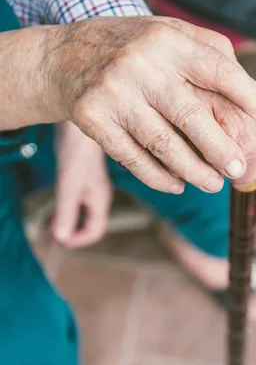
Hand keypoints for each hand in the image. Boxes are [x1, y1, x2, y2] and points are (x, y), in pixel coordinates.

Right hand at [39, 16, 255, 192]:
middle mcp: (141, 64)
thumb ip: (222, 69)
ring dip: (194, 172)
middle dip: (221, 150)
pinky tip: (177, 184)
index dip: (245, 93)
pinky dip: (160, 177)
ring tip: (213, 184)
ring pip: (163, 144)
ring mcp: (114, 92)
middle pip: (191, 115)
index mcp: (169, 40)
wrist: (63, 57)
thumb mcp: (177, 42)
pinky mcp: (93, 118)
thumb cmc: (137, 51)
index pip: (216, 68)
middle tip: (240, 171)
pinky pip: (134, 158)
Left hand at [50, 122, 112, 248]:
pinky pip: (75, 201)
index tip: (57, 240)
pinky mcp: (83, 177)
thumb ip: (66, 212)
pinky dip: (63, 209)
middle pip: (88, 224)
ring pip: (81, 213)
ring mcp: (91, 185)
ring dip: (64, 222)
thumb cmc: (77, 151)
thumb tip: (60, 239)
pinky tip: (52, 207)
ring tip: (46, 226)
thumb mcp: (69, 184)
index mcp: (100, 198)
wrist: (80, 124)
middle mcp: (98, 194)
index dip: (77, 240)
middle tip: (47, 238)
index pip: (95, 231)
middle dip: (69, 234)